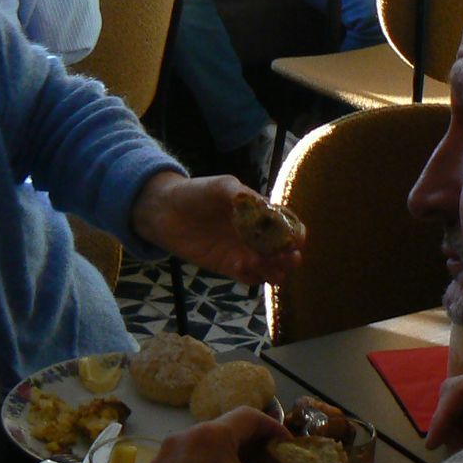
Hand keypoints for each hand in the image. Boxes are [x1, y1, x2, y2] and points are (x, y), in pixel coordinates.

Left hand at [129, 172, 304, 286]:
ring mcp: (243, 251)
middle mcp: (256, 235)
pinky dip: (251, 275)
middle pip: (283, 252)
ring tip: (267, 266)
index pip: (287, 226)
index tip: (295, 240)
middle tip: (289, 259)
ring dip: (274, 270)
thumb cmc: (197, 192)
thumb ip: (241, 196)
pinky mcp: (228, 266)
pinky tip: (243, 267)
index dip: (295, 234)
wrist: (166, 210)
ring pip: (269, 268)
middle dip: (290, 257)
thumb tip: (265, 207)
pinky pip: (247, 276)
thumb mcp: (222, 187)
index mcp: (260, 213)